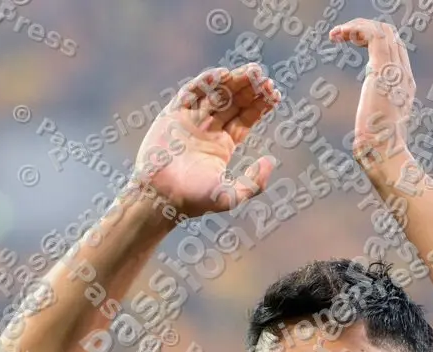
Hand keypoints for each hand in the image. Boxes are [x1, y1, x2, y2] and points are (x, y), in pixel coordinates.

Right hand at [131, 64, 280, 217]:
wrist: (159, 197)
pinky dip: (205, 82)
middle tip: (262, 76)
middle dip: (249, 87)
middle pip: (233, 101)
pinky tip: (222, 75)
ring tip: (251, 71)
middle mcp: (208, 129)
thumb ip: (255, 184)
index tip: (273, 92)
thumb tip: (270, 160)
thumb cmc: (193, 200)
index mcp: (223, 144)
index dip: (260, 103)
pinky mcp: (172, 114)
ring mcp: (190, 120)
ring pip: (216, 93)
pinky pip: (191, 93)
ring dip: (233, 80)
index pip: (246, 117)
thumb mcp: (231, 197)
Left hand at [330, 19, 415, 173]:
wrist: (384, 156)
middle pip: (390, 34)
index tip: (350, 42)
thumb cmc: (377, 149)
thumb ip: (376, 118)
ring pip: (383, 30)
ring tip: (337, 33)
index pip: (393, 47)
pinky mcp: (382, 72)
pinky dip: (356, 29)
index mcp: (403, 84)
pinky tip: (340, 35)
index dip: (371, 38)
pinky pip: (374, 36)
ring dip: (357, 26)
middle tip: (340, 35)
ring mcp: (395, 72)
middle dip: (363, 28)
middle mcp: (402, 74)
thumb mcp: (378, 127)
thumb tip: (368, 127)